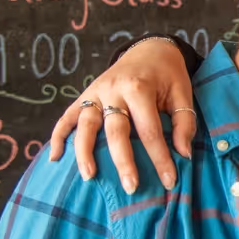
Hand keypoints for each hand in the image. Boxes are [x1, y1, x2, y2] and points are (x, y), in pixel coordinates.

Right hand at [48, 39, 194, 191]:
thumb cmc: (168, 76)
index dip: (160, 158)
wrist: (148, 51)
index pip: (149, 130)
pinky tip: (55, 158)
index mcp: (140, 88)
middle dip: (123, 161)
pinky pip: (66, 117)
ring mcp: (94, 93)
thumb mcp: (183, 93)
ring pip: (85, 125)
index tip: (169, 182)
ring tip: (89, 177)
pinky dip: (58, 137)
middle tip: (130, 187)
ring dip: (84, 152)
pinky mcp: (84, 96)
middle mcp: (113, 90)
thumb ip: (184, 123)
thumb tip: (184, 155)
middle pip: (115, 130)